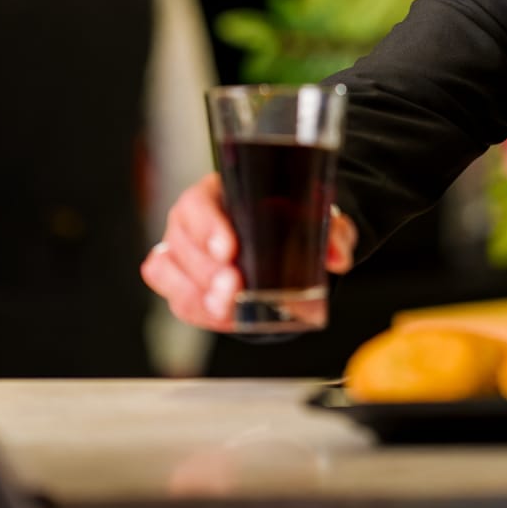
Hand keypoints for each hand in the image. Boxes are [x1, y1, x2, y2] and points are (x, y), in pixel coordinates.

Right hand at [141, 172, 357, 332]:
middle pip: (181, 241)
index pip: (197, 203)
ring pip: (168, 271)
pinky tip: (219, 316)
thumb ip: (333, 232)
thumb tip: (337, 257)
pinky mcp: (181, 282)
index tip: (229, 249)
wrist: (284, 240)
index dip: (207, 226)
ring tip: (226, 307)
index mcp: (217, 191)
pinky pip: (175, 297)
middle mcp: (191, 220)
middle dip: (205, 269)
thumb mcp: (317, 220)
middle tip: (232, 287)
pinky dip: (195, 308)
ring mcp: (181, 251)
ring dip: (197, 293)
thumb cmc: (292, 220)